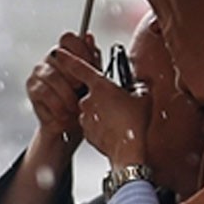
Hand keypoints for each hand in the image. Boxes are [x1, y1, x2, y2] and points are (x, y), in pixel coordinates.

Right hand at [27, 33, 100, 142]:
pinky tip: (64, 112)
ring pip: (53, 77)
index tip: (89, 65)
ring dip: (68, 95)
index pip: (68, 38)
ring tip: (75, 107)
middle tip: (83, 90)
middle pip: (61, 57)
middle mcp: (51, 58)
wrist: (69, 126)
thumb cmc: (82, 100)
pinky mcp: (32, 87)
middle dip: (75, 77)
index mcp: (67, 51)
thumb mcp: (93, 78)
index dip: (80, 50)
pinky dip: (58, 106)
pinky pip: (45, 93)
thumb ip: (92, 58)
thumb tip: (89, 37)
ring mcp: (39, 71)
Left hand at [48, 48, 148, 167]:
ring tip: (119, 121)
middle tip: (120, 105)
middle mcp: (88, 100)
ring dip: (103, 112)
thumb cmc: (134, 124)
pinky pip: (92, 125)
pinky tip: (114, 130)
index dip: (69, 58)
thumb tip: (139, 87)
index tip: (61, 52)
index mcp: (101, 86)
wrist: (128, 151)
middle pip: (92, 92)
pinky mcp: (86, 132)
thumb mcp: (143, 98)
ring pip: (92, 110)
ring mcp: (85, 117)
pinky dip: (101, 126)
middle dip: (104, 97)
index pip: (79, 67)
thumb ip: (137, 88)